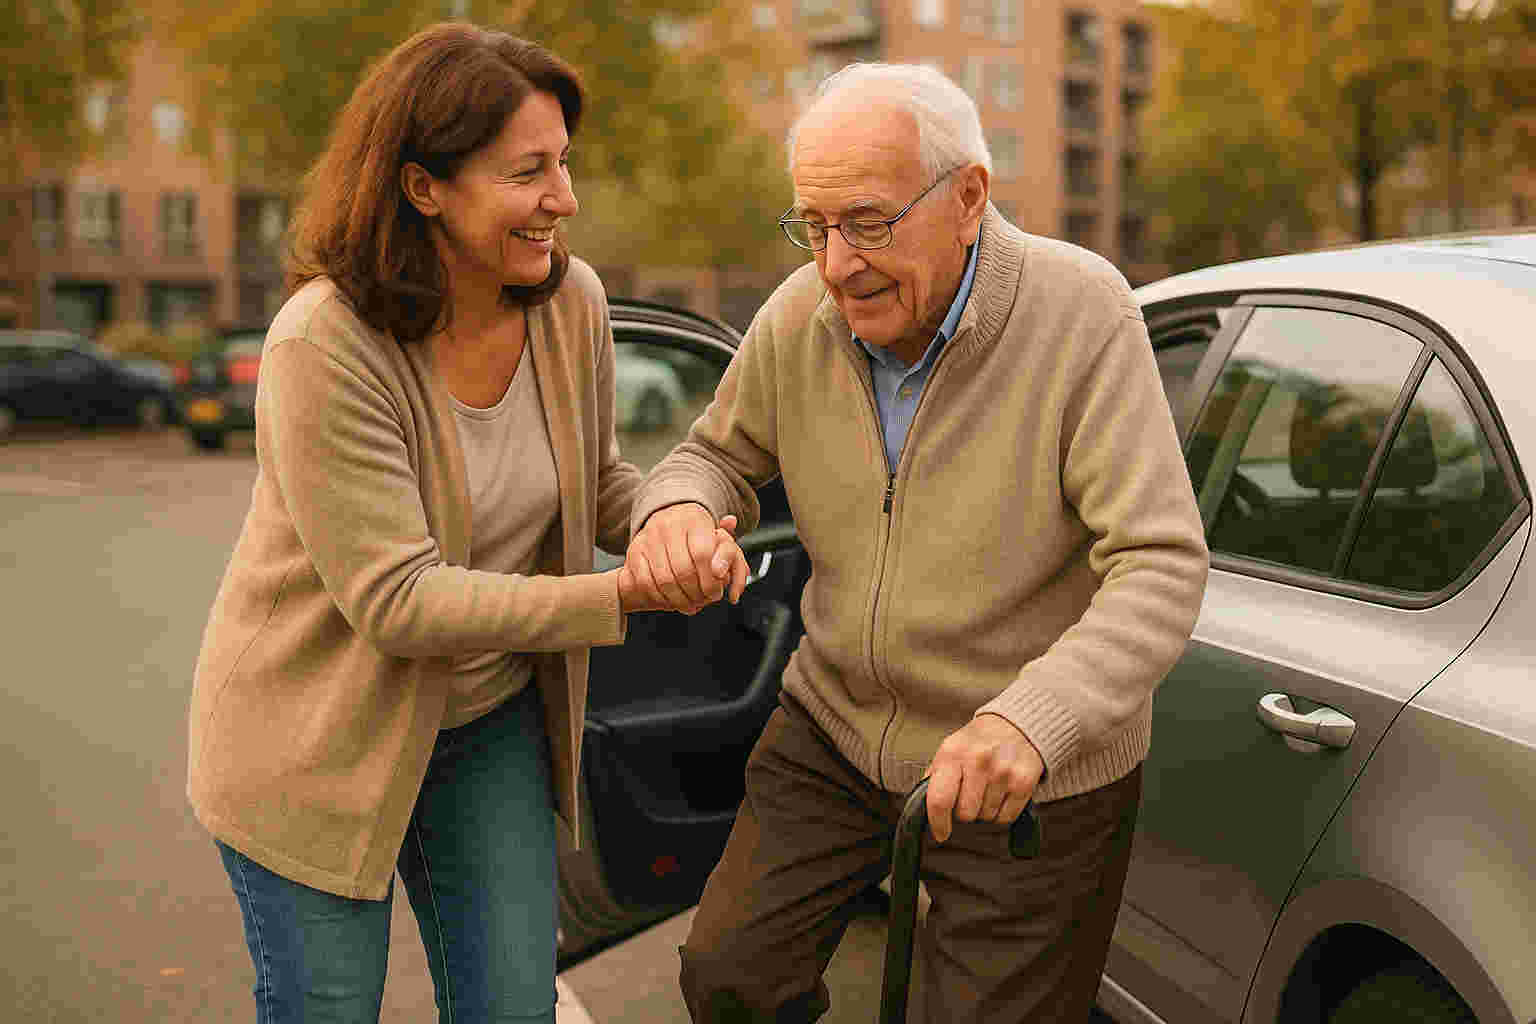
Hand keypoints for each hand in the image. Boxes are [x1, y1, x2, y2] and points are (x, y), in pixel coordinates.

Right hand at [621, 504, 748, 613]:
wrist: (666, 518)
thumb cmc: (698, 535)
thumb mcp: (719, 537)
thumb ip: (731, 552)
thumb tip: (732, 549)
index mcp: (694, 520)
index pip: (703, 554)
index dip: (711, 580)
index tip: (717, 593)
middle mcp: (669, 526)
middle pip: (683, 571)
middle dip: (697, 593)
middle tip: (706, 601)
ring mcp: (649, 538)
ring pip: (665, 580)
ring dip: (680, 600)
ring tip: (692, 605)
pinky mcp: (634, 551)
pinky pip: (646, 583)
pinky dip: (661, 598)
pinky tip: (672, 601)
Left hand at [924, 714, 1043, 843]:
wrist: (1015, 724)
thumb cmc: (978, 741)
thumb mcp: (950, 750)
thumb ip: (934, 777)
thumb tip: (923, 808)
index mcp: (953, 754)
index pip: (939, 799)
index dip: (938, 822)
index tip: (940, 832)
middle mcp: (978, 761)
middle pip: (965, 814)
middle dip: (965, 810)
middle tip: (970, 793)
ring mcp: (1002, 772)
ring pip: (986, 817)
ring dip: (985, 809)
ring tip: (988, 787)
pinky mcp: (1023, 782)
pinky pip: (1006, 817)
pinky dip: (1002, 811)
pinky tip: (1001, 791)